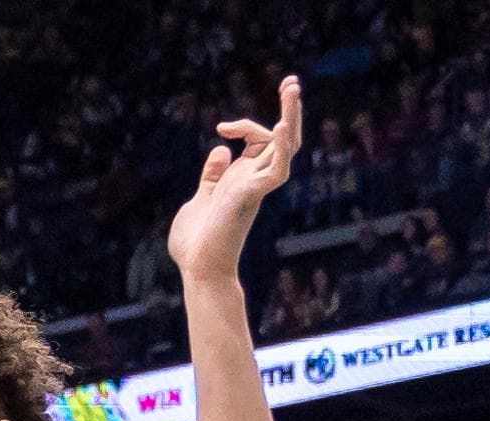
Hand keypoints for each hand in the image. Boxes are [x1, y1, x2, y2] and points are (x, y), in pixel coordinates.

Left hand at [168, 75, 302, 281]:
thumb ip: (212, 177)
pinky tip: (282, 126)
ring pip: (285, 148)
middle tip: (291, 81)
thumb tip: (221, 151)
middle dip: (288, 110)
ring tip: (291, 89)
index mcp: (242, 178)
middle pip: (282, 139)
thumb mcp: (200, 199)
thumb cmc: (197, 242)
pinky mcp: (252, 196)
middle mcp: (255, 180)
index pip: (260, 141)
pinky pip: (277, 170)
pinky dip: (281, 148)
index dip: (245, 127)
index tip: (221, 128)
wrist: (197, 269)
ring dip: (290, 118)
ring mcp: (256, 187)